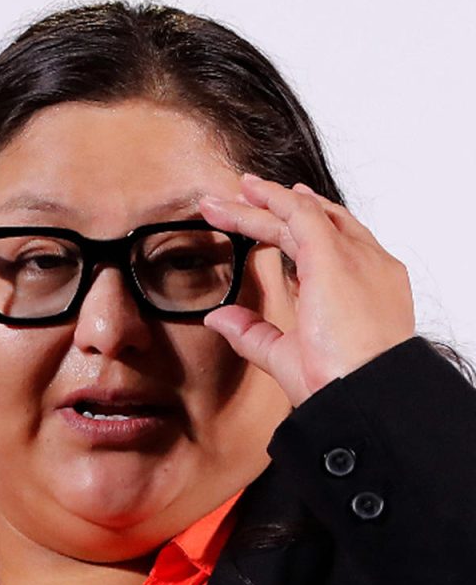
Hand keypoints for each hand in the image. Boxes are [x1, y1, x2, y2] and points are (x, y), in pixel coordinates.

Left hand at [198, 173, 414, 406]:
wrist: (363, 392)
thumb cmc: (337, 383)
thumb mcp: (285, 355)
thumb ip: (253, 332)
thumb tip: (218, 318)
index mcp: (366, 288)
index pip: (334, 243)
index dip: (302, 226)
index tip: (274, 217)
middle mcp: (366, 264)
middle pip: (318, 222)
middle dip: (277, 207)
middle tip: (243, 195)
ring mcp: (352, 257)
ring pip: (301, 215)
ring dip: (263, 201)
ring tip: (232, 192)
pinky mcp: (331, 256)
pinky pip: (300, 213)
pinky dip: (274, 199)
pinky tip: (250, 193)